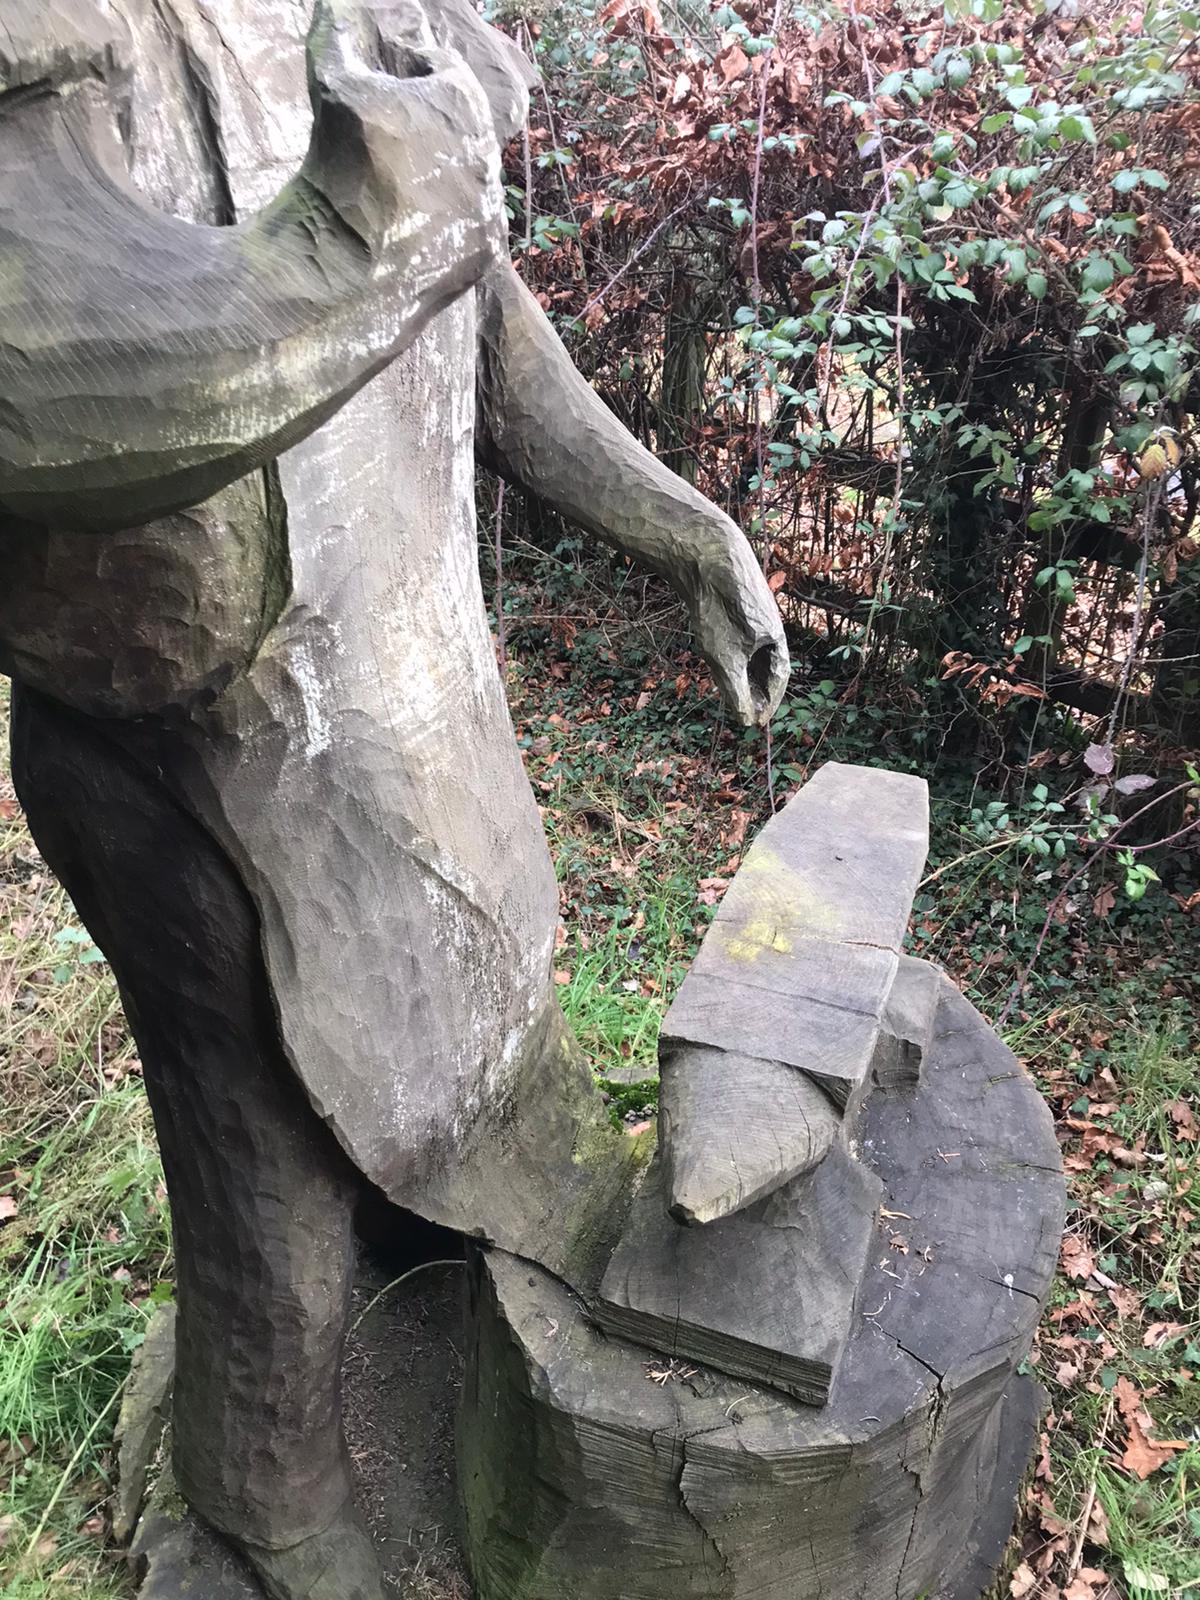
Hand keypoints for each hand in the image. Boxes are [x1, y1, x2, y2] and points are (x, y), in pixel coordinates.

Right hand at [307, 0, 504, 271]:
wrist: (353, 260)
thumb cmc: (343, 164)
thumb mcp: (333, 84)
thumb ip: (337, 36)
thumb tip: (333, 3)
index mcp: (462, 99)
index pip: (440, 67)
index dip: (409, 70)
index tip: (385, 85)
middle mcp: (488, 150)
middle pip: (460, 123)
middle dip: (430, 123)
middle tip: (393, 138)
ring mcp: (492, 204)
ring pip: (470, 174)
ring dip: (443, 173)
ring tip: (401, 185)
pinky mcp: (486, 251)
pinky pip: (471, 225)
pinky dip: (448, 220)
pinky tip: (413, 225)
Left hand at [687, 522, 789, 727]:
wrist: (708, 555)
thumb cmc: (720, 609)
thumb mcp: (725, 659)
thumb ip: (736, 691)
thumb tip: (746, 720)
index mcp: (775, 639)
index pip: (778, 678)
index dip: (768, 702)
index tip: (757, 722)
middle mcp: (769, 625)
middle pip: (765, 665)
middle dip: (755, 689)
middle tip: (744, 710)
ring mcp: (752, 611)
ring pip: (750, 648)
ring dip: (743, 670)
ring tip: (730, 687)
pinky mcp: (734, 599)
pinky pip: (738, 631)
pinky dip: (731, 648)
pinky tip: (714, 651)